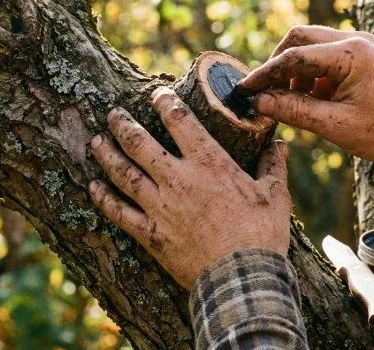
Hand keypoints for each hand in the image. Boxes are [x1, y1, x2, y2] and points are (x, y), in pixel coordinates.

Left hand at [88, 87, 291, 289]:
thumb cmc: (262, 236)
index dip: (164, 103)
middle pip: (140, 143)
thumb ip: (273, 167)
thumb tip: (280, 146)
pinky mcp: (151, 235)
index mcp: (210, 163)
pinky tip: (93, 187)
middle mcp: (179, 179)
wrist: (242, 279)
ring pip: (124, 173)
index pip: (180, 121)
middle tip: (112, 114)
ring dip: (107, 155)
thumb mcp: (275, 197)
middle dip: (123, 125)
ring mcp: (160, 207)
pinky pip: (119, 212)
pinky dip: (103, 198)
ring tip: (96, 141)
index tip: (156, 95)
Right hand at [235, 26, 373, 167]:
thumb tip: (260, 103)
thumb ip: (295, 111)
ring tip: (295, 104)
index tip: (243, 91)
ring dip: (296, 71)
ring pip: (312, 45)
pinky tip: (314, 100)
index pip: (293, 56)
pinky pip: (328, 55)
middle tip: (265, 93)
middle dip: (278, 65)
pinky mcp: (366, 53)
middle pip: (299, 38)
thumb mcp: (336, 127)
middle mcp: (356, 39)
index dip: (264, 75)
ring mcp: (362, 43)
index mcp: (351, 53)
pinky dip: (314, 74)